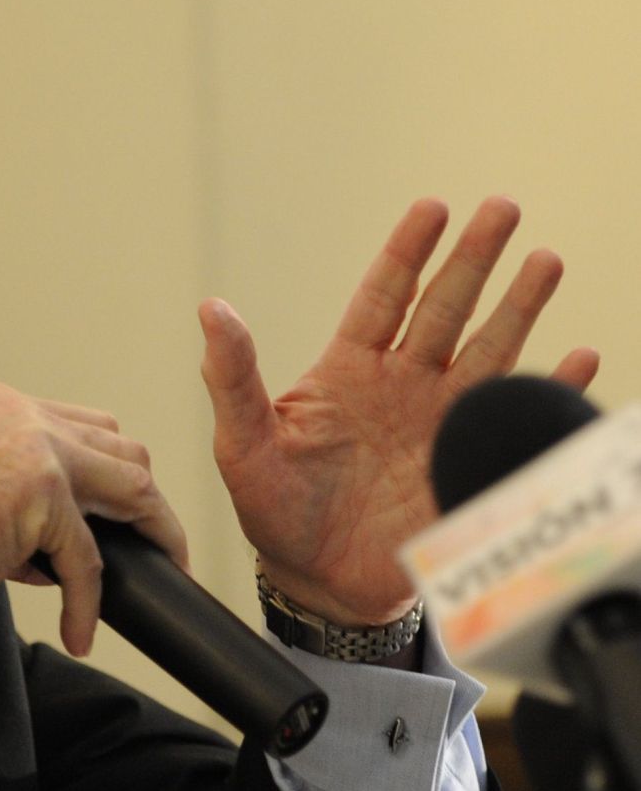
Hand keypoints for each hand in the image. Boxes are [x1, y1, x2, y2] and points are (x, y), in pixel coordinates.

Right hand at [0, 381, 180, 655]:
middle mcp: (21, 416)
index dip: (108, 468)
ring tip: (157, 569)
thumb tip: (63, 544)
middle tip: (154, 543)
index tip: (121, 510)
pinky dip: (86, 601)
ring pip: (130, 486)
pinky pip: (87, 559)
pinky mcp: (43, 494)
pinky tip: (79, 631)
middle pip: (120, 445)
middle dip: (141, 497)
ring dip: (151, 532)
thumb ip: (14, 494)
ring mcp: (36, 449)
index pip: (81, 424)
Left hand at [199, 196, 598, 625]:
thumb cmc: (273, 510)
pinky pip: (516, 417)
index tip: (432, 207)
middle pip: (445, 307)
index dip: (407, 251)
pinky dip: (549, 388)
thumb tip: (211, 309)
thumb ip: (232, 378)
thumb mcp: (243, 443)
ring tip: (545, 260)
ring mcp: (440, 420)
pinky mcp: (467, 462)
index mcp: (348, 370)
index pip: (383, 296)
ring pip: (489, 348)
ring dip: (519, 306)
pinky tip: (578, 357)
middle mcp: (401, 384)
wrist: (318, 583)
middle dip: (474, 258)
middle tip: (502, 207)